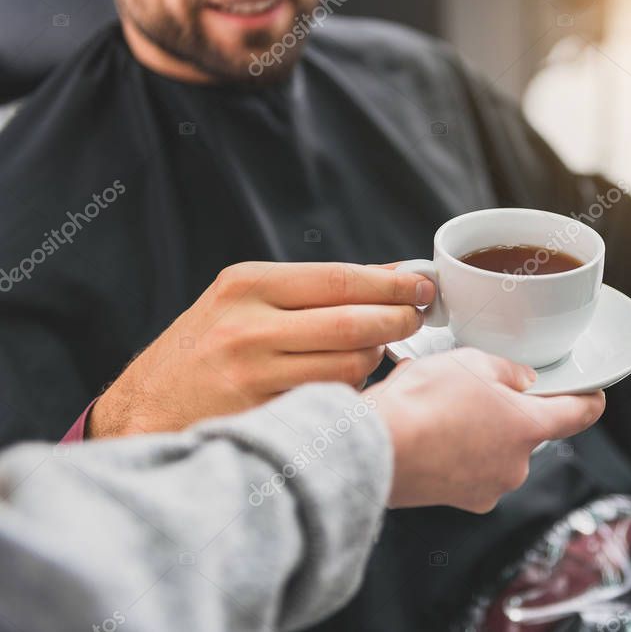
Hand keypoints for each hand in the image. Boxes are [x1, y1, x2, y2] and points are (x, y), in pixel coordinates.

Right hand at [89, 262, 433, 437]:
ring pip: (350, 365)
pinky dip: (351, 390)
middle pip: (354, 322)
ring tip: (374, 349)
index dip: (392, 283)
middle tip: (417, 317)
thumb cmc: (205, 348)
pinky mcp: (263, 417)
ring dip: (376, 357)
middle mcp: (248, 328)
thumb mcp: (244, 300)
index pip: (341, 279)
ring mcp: (253, 377)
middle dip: (399, 319)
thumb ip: (312, 288)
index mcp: (247, 285)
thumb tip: (391, 273)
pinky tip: (347, 381)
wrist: (148, 408)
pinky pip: (332, 400)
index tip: (422, 284)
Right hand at [369, 348, 605, 512]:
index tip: (592, 393)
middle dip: (505, 409)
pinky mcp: (458, 499)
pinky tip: (427, 431)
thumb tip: (520, 381)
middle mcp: (516, 466)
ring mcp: (487, 488)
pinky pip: (467, 468)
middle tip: (472, 387)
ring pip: (494, 449)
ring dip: (476, 429)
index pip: (580, 414)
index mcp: (529, 428)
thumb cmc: (423, 403)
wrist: (374, 449)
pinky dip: (454, 451)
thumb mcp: (471, 362)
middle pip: (526, 431)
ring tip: (438, 407)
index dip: (589, 399)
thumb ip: (507, 371)